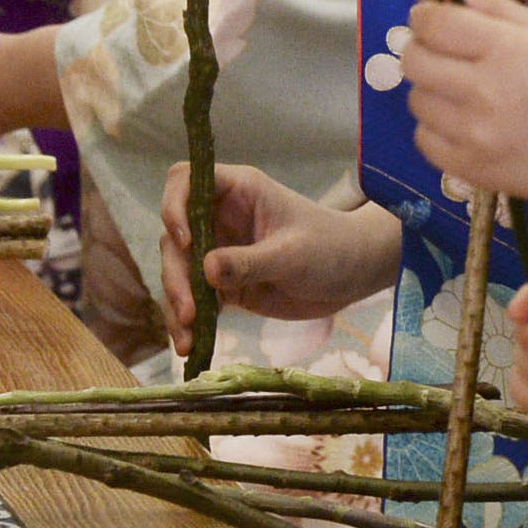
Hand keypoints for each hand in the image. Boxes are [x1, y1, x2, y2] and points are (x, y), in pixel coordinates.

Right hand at [160, 167, 401, 347]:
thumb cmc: (330, 248)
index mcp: (238, 192)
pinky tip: (191, 346)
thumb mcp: (292, 255)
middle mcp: (220, 218)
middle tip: (189, 311)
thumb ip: (250, 262)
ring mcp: (219, 251)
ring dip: (177, 304)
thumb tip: (205, 269)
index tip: (185, 242)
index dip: (175, 206)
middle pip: (174, 236)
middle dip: (175, 274)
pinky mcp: (223, 284)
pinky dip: (189, 322)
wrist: (352, 276)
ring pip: (179, 271)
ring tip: (188, 340)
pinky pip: (194, 299)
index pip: (187, 181)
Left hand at [399, 0, 527, 209]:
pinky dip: (436, 126)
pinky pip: (422, 137)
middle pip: (414, 59)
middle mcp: (484, 91)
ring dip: (430, 89)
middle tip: (440, 52)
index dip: (424, 16)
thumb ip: (495, 8)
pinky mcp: (466, 166)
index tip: (430, 19)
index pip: (434, 23)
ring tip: (458, 90)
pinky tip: (462, 121)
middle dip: (421, 48)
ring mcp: (472, 133)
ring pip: (416, 98)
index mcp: (506, 49)